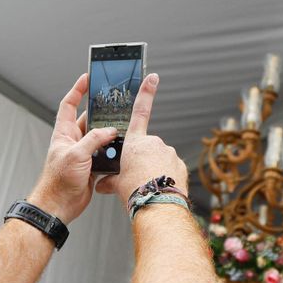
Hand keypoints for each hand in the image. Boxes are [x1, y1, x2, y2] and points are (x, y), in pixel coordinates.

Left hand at [28, 74, 119, 223]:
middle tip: (114, 102)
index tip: (87, 78)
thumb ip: (93, 139)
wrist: (59, 206)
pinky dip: (113, 151)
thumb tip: (109, 131)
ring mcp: (83, 154)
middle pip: (89, 120)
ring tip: (122, 126)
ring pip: (100, 137)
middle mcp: (73, 141)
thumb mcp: (76, 154)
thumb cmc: (58, 181)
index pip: (69, 105)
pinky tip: (121, 149)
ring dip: (110, 134)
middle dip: (101, 112)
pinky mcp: (91, 166)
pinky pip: (105, 153)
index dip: (77, 90)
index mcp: (64, 134)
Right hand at [93, 73, 187, 205]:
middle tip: (137, 176)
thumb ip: (109, 181)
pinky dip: (165, 176)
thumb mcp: (116, 185)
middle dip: (142, 159)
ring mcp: (169, 153)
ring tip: (148, 184)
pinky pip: (171, 168)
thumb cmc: (134, 191)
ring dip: (154, 169)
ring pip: (160, 159)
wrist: (157, 204)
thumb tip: (102, 184)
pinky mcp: (180, 164)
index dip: (146, 92)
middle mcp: (154, 143)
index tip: (153, 77)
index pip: (140, 111)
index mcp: (135, 142)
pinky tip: (160, 187)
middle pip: (147, 147)